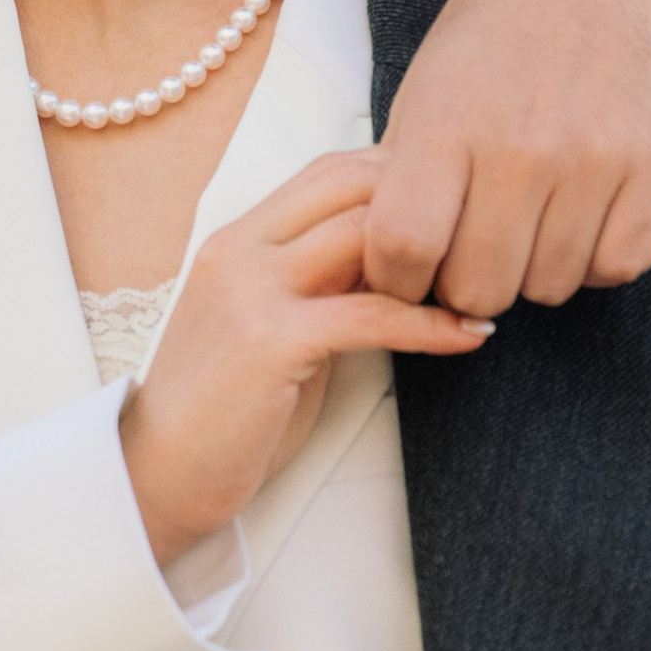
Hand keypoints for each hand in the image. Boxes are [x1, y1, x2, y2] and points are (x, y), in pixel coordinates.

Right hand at [118, 151, 491, 567]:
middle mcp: (239, 249)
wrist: (157, 479)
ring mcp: (249, 290)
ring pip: (365, 234)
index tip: (462, 202)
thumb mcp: (275, 330)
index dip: (399, 175)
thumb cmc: (226, 415)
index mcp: (237, 239)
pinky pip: (371, 314)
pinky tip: (472, 333)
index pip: (328, 171)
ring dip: (442, 251)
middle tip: (493, 227)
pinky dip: (432, 321)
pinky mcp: (270, 341)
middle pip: (350, 182)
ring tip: (492, 277)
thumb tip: (403, 267)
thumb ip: (324, 287)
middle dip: (431, 195)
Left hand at [361, 0, 650, 317]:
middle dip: (464, 283)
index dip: (395, 278)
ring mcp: (595, 159)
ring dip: (531, 271)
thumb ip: (403, 175)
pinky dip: (593, 260)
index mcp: (447, 123)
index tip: (405, 270)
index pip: (404, 249)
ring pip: (548, 288)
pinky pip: (617, 267)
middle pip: (478, 287)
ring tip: (527, 224)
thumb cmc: (494, 31)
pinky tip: (579, 221)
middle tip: (470, 250)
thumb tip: (384, 264)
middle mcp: (521, 148)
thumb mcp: (425, 87)